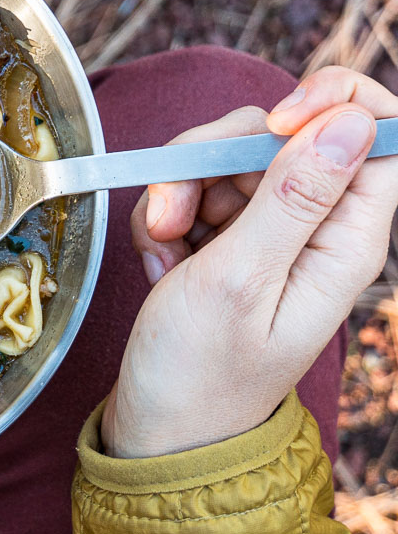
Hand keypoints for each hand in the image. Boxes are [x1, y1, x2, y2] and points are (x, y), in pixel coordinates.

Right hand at [104, 66, 397, 457]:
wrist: (158, 429)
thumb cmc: (198, 372)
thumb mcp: (238, 281)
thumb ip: (291, 197)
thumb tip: (352, 121)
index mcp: (344, 241)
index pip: (375, 132)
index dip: (329, 104)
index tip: (269, 123)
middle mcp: (315, 229)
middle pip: (281, 136)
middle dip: (213, 157)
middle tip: (171, 213)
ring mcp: (270, 234)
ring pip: (228, 159)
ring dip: (178, 190)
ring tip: (160, 248)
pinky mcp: (228, 240)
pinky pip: (197, 191)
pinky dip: (165, 215)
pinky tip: (159, 261)